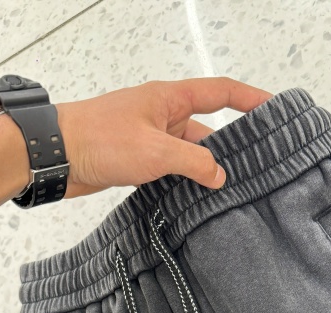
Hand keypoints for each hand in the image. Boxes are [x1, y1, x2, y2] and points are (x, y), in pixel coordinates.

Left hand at [54, 77, 273, 199]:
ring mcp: (150, 139)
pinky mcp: (137, 161)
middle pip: (207, 129)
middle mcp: (163, 115)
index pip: (220, 92)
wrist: (55, 155)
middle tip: (257, 169)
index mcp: (170, 99)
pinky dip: (184, 183)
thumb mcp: (156, 150)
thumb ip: (193, 162)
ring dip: (204, 172)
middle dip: (230, 148)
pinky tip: (196, 202)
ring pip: (188, 154)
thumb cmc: (100, 140)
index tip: (275, 108)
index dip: (250, 98)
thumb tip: (220, 176)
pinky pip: (171, 170)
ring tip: (229, 194)